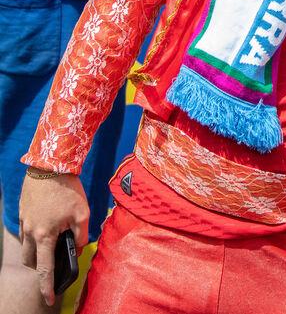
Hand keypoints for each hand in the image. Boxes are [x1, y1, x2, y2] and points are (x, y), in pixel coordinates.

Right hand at [19, 172, 88, 305]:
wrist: (49, 166)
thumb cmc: (68, 190)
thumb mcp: (82, 213)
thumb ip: (82, 234)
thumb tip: (79, 246)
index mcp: (44, 236)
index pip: (45, 269)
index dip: (46, 286)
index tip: (48, 299)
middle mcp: (30, 232)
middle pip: (31, 260)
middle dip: (41, 267)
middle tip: (54, 266)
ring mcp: (24, 222)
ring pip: (27, 247)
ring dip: (37, 251)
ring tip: (53, 244)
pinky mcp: (23, 213)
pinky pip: (27, 232)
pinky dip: (36, 236)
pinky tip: (50, 226)